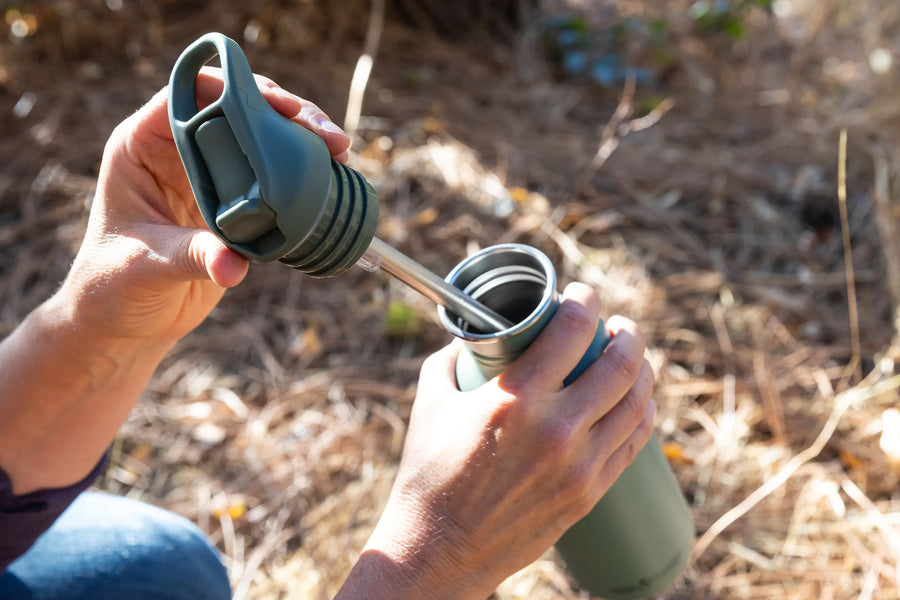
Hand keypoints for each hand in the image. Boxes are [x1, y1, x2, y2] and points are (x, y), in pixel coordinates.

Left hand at [58, 67, 349, 343]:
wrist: (126, 321)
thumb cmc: (113, 286)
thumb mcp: (147, 267)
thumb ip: (191, 256)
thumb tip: (234, 265)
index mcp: (142, 145)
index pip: (189, 94)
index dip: (235, 90)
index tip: (281, 106)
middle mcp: (178, 150)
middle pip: (237, 108)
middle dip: (286, 112)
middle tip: (326, 137)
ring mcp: (210, 175)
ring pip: (262, 137)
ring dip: (303, 139)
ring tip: (340, 154)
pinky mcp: (236, 202)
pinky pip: (274, 175)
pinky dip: (304, 173)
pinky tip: (333, 180)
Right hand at [339, 284, 655, 598]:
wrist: (439, 550)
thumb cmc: (428, 474)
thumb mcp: (431, 401)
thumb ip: (455, 359)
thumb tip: (475, 335)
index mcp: (515, 399)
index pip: (572, 329)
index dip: (585, 301)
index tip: (582, 296)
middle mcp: (556, 429)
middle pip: (618, 363)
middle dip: (626, 333)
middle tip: (618, 326)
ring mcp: (579, 465)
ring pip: (636, 402)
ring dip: (642, 370)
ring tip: (633, 358)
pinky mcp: (589, 494)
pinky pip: (634, 443)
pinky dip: (642, 413)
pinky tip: (639, 401)